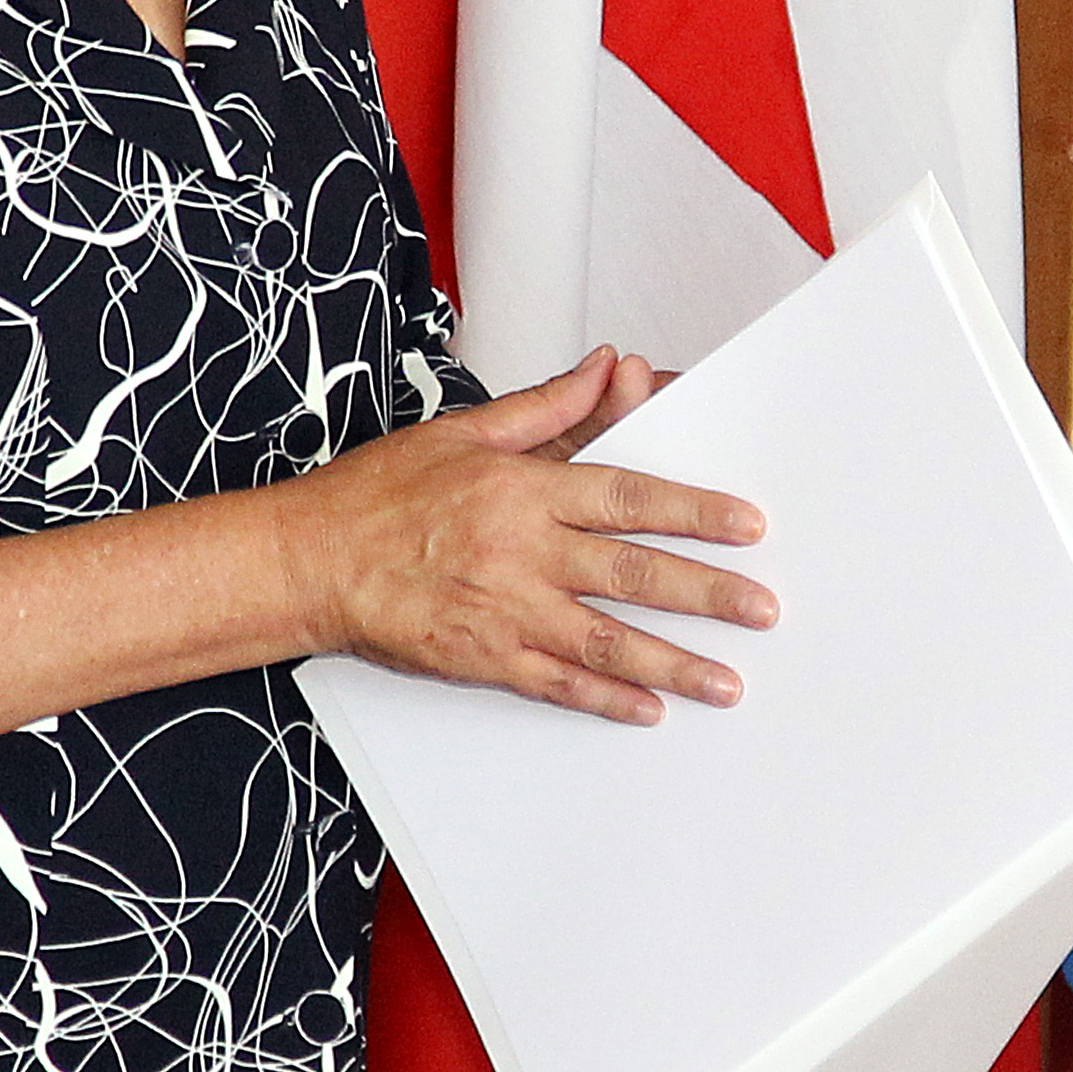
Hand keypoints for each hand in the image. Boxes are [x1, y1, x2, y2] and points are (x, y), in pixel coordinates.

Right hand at [281, 347, 774, 723]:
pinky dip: (605, 699)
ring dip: (673, 663)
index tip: (748, 525)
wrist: (308, 560)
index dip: (694, 511)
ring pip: (605, 641)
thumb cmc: (380, 492)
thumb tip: (611, 365)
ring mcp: (504, 611)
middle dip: (707, 594)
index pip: (629, 495)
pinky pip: (555, 683)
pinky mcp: (480, 658)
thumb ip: (551, 406)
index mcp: (524, 489)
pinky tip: (648, 708)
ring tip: (728, 682)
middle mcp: (523, 552)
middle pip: (633, 574)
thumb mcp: (466, 430)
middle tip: (765, 609)